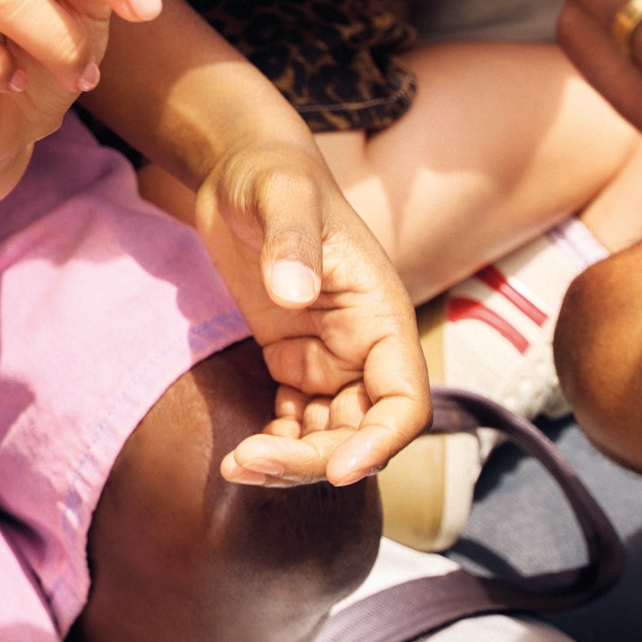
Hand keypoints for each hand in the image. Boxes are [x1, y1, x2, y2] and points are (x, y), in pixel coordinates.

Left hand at [191, 142, 426, 485]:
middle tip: (252, 462)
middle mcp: (364, 346)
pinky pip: (296, 420)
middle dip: (316, 459)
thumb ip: (292, 242)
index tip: (339, 470)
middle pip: (361, 431)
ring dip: (292, 460)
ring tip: (237, 466)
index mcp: (382, 316)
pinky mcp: (292, 359)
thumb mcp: (282, 197)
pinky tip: (238, 456)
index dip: (380, 442)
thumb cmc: (273, 177)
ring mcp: (329, 357)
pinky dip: (275, 443)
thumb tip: (294, 292)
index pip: (404, 401)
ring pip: (328, 435)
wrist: (242, 171)